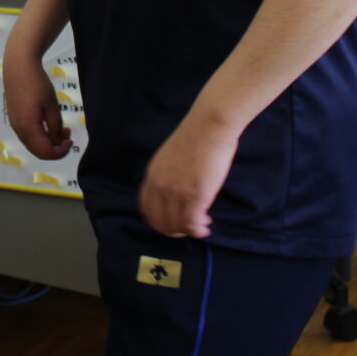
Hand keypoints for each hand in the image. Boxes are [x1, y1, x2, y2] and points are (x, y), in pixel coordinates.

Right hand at [2, 44, 72, 160]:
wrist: (18, 67)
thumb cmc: (37, 83)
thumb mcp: (52, 105)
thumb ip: (55, 126)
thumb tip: (57, 141)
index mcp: (28, 127)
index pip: (45, 152)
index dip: (60, 152)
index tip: (71, 141)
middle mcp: (18, 130)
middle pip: (38, 151)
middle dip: (55, 148)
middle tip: (68, 136)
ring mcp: (15, 124)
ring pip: (33, 144)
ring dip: (48, 142)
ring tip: (63, 129)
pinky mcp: (14, 118)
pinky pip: (28, 135)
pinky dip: (41, 135)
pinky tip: (49, 124)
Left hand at [139, 115, 238, 238]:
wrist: (209, 125)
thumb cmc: (196, 137)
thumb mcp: (170, 157)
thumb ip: (169, 175)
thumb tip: (176, 191)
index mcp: (152, 175)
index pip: (147, 209)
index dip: (158, 222)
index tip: (171, 224)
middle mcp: (160, 185)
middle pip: (160, 221)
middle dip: (174, 230)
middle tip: (188, 229)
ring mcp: (176, 191)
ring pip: (176, 225)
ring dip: (188, 231)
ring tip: (201, 226)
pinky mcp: (195, 194)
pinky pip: (192, 223)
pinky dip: (198, 229)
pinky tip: (206, 226)